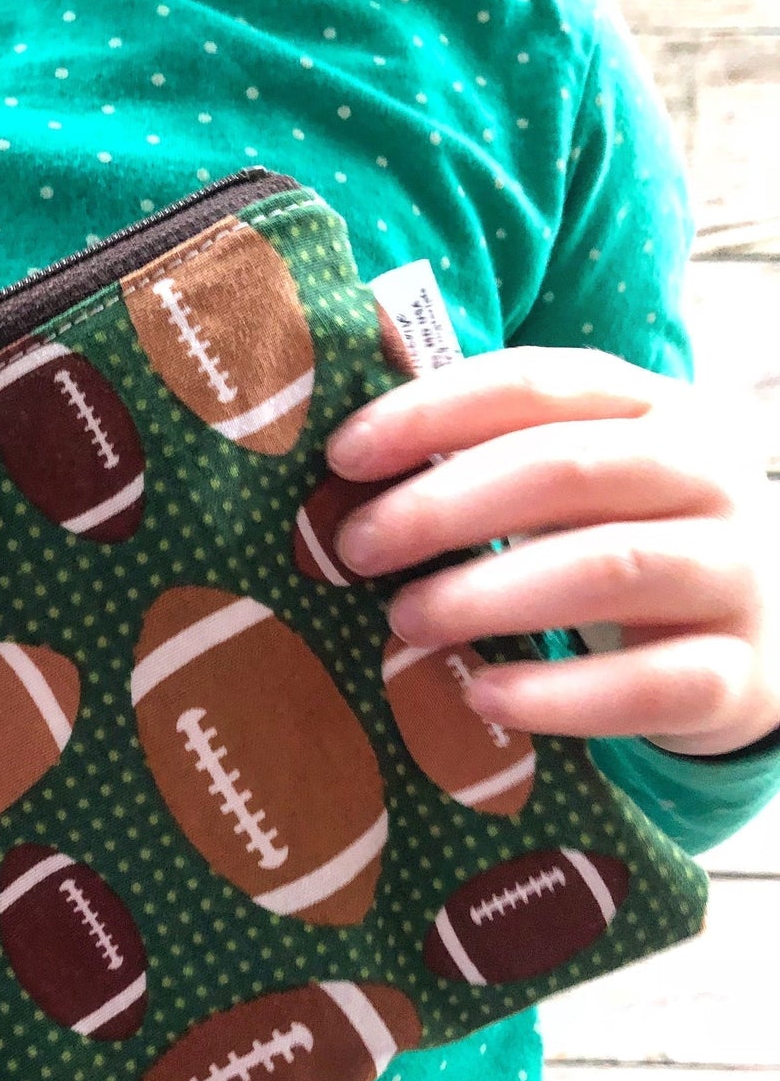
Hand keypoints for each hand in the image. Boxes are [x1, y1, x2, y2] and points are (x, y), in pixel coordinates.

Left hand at [325, 346, 779, 756]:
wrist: (762, 638)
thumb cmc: (630, 542)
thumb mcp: (581, 484)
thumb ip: (492, 462)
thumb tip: (347, 477)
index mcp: (655, 409)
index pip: (535, 383)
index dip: (430, 413)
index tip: (341, 457)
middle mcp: (706, 475)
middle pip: (565, 469)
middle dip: (442, 507)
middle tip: (357, 549)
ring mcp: (733, 573)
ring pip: (607, 569)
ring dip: (487, 595)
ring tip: (404, 621)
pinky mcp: (734, 675)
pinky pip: (646, 685)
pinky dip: (557, 694)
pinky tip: (482, 697)